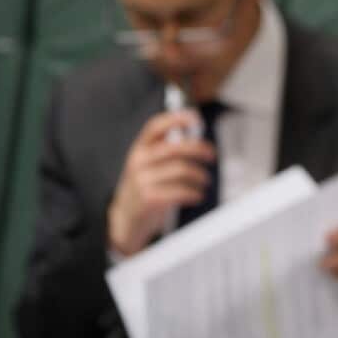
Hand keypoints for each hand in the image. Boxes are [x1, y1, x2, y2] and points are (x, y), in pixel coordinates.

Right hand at [107, 110, 213, 256]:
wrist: (125, 219)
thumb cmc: (144, 188)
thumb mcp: (147, 165)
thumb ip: (165, 150)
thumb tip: (195, 135)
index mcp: (139, 149)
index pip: (155, 127)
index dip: (176, 118)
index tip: (196, 118)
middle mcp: (138, 161)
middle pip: (175, 148)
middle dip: (199, 149)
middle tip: (212, 155)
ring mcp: (142, 180)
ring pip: (182, 170)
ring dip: (200, 175)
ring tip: (205, 180)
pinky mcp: (149, 198)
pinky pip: (181, 191)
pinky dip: (194, 193)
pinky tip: (197, 195)